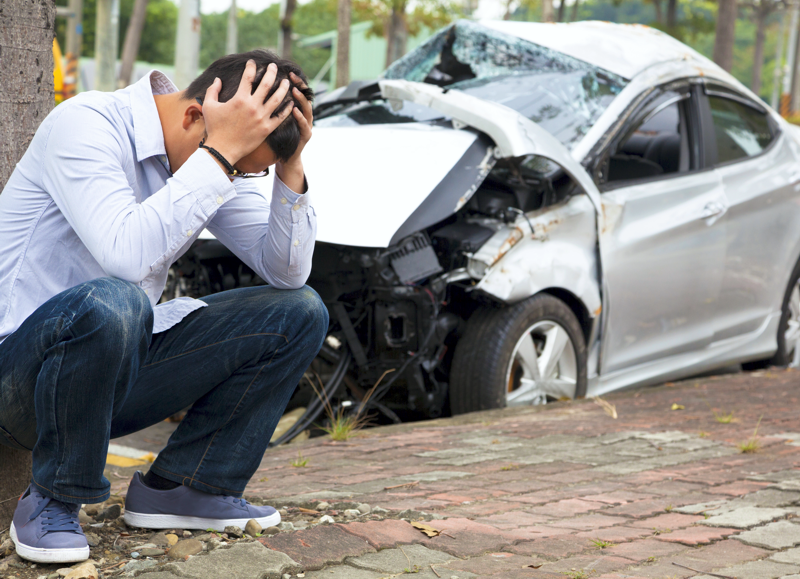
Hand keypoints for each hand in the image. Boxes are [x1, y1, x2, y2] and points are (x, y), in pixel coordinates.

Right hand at [201, 61, 292, 164]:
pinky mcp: (267, 129)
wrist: (222, 149)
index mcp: (239, 98)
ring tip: (286, 81)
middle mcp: (253, 106)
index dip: (251, 67)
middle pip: (266, 84)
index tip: (252, 62)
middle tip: (274, 66)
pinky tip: (291, 102)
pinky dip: (287, 109)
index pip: (248, 77)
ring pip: (277, 98)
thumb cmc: (214, 128)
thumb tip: (218, 79)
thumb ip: (212, 90)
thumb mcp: (209, 106)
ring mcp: (261, 118)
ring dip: (283, 88)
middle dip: (271, 72)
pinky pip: (280, 117)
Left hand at [276, 73, 312, 191]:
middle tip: (291, 75)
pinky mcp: (306, 135)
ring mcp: (306, 125)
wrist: (288, 157)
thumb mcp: (277, 119)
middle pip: (304, 96)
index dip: (293, 80)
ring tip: (294, 90)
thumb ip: (273, 104)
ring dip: (301, 99)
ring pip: (307, 109)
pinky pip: (304, 125)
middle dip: (299, 85)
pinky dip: (300, 118)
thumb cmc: (280, 138)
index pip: (296, 90)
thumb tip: (260, 88)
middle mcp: (304, 115)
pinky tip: (294, 110)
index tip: (285, 70)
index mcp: (296, 109)